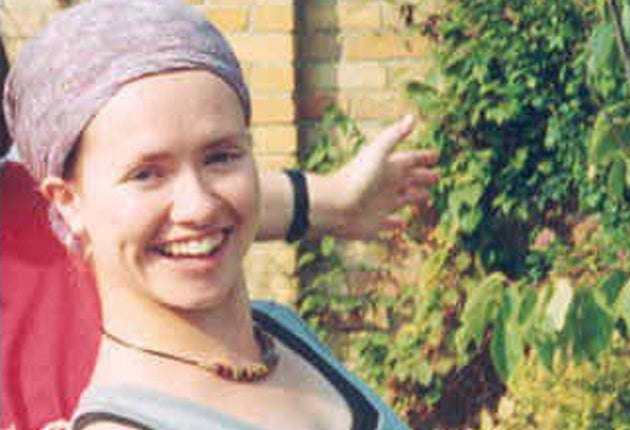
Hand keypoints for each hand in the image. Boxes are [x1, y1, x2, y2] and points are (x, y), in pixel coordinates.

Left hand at [310, 115, 439, 239]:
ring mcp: (381, 205)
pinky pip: (390, 224)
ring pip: (404, 200)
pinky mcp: (376, 224)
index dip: (423, 157)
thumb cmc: (355, 178)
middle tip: (438, 176)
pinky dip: (398, 224)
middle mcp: (386, 185)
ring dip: (415, 198)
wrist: (333, 206)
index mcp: (388, 167)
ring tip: (426, 197)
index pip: (411, 160)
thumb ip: (394, 136)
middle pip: (409, 179)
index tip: (436, 155)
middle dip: (423, 177)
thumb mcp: (377, 153)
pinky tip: (403, 225)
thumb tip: (412, 116)